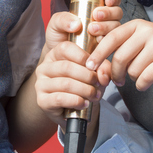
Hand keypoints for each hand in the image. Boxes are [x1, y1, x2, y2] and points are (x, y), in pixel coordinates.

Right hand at [36, 0, 122, 124]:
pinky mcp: (42, 100)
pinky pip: (58, 98)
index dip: (83, 50)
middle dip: (88, 73)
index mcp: (58, 49)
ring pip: (63, 81)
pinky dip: (75, 100)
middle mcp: (47, 63)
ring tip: (97, 94)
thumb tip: (110, 47)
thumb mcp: (95, 62)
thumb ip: (101, 50)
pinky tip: (85, 102)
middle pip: (66, 63)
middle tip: (103, 82)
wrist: (72, 108)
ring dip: (84, 88)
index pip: (67, 44)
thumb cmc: (84, 81)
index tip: (96, 58)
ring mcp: (42, 82)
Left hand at [45, 0, 122, 44]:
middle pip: (117, 13)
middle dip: (109, 12)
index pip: (112, 1)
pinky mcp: (107, 49)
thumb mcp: (56, 24)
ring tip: (93, 30)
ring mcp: (107, 35)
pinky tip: (99, 42)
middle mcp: (106, 21)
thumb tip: (77, 24)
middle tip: (96, 15)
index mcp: (96, 9)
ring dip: (107, 26)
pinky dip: (109, 42)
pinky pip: (115, 45)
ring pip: (117, 27)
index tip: (107, 0)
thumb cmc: (58, 36)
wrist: (57, 58)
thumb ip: (63, 19)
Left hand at [86, 19, 152, 100]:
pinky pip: (145, 78)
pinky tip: (146, 83)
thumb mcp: (143, 38)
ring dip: (134, 78)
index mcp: (138, 25)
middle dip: (115, 73)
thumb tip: (98, 63)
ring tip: (142, 74)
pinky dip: (143, 85)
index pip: (111, 38)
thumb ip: (123, 46)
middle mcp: (148, 31)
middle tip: (117, 80)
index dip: (98, 53)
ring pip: (133, 70)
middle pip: (120, 58)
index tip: (89, 66)